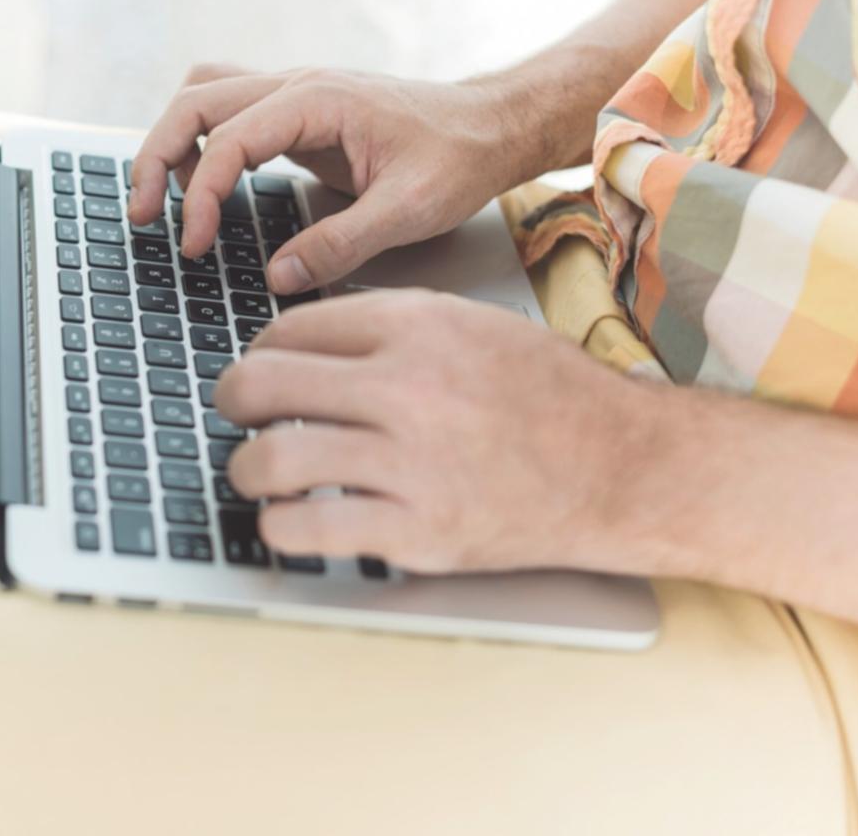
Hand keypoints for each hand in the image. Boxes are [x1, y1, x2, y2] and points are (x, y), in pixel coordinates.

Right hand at [128, 64, 546, 294]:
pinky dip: (202, 141)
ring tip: (163, 199)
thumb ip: (342, 245)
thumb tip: (279, 275)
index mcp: (318, 99)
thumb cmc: (459, 158)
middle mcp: (298, 85)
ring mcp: (295, 94)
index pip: (228, 138)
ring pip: (204, 95)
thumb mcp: (409, 211)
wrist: (491, 127)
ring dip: (174, 141)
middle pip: (195, 101)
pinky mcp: (298, 114)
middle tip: (143, 215)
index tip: (193, 243)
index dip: (198, 194)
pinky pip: (228, 110)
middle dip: (157, 156)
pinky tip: (206, 184)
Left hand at [213, 290, 649, 573]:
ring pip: (272, 459)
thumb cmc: (551, 396)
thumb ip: (390, 328)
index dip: (261, 350)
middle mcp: (408, 388)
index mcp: (418, 327)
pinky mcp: (419, 532)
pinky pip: (307, 528)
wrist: (625, 467)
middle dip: (232, 399)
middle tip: (234, 411)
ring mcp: (412, 464)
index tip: (260, 368)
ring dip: (247, 468)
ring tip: (255, 471)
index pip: (291, 329)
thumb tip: (304, 343)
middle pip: (264, 383)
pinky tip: (289, 518)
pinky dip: (280, 525)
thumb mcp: (471, 327)